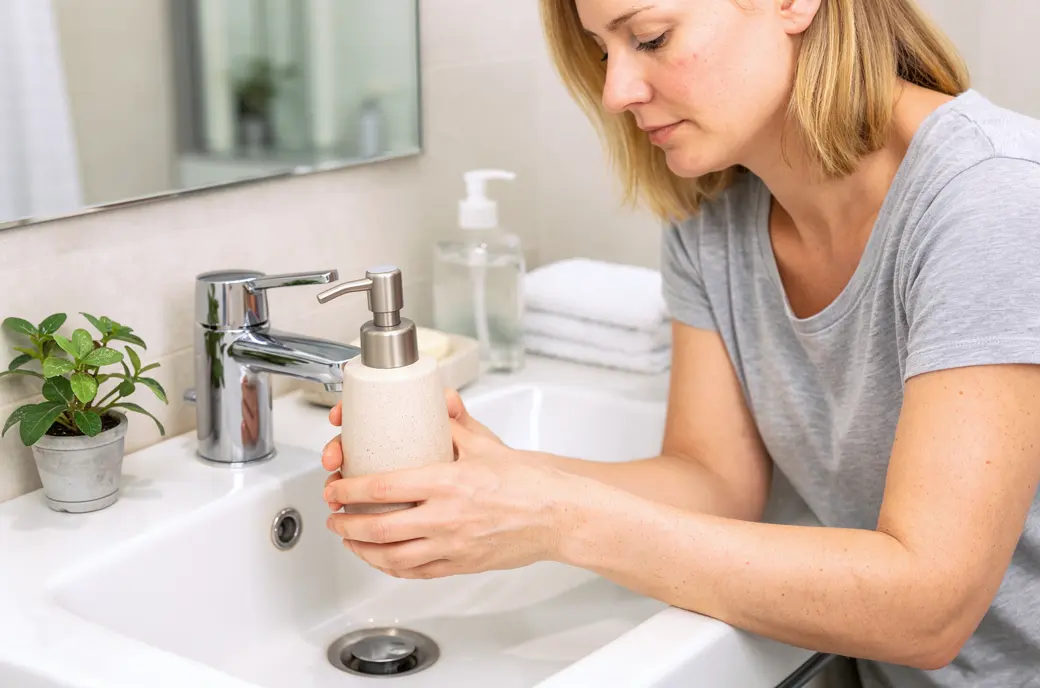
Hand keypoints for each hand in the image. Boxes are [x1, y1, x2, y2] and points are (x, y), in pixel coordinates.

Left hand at [321, 390, 583, 578]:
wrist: (559, 515)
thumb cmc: (529, 481)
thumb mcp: (485, 444)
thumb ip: (454, 423)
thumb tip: (436, 401)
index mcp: (448, 483)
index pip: (383, 488)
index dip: (349, 491)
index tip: (335, 488)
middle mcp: (446, 518)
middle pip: (379, 527)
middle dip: (346, 523)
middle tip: (334, 515)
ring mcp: (452, 546)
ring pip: (392, 558)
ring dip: (362, 550)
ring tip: (350, 540)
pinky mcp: (461, 565)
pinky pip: (417, 573)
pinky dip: (391, 568)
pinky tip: (383, 559)